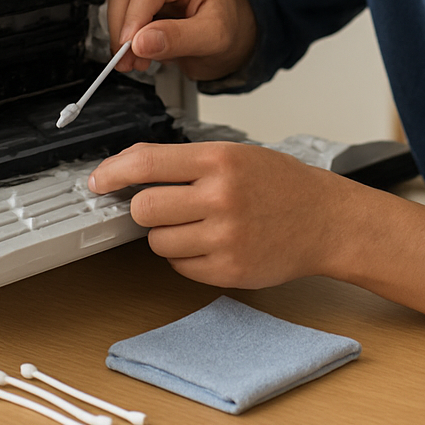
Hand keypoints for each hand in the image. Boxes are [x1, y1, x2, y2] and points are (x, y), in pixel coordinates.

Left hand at [88, 141, 354, 288]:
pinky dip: (185, 256)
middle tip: (160, 206)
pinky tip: (210, 243)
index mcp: (220, 160)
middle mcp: (221, 197)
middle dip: (143, 208)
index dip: (112, 172)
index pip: (146, 162)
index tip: (99, 179)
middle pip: (144, 207)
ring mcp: (225, 237)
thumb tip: (130, 173)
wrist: (326, 220)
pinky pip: (179, 266)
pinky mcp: (229, 270)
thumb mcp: (236, 155)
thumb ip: (186, 163)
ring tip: (196, 224)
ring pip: (158, 241)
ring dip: (166, 234)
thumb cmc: (281, 185)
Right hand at [107, 0, 257, 80]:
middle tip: (126, 60)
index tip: (128, 46)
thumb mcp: (215, 38)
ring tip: (132, 60)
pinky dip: (125, 32)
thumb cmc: (233, 27)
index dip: (133, 16)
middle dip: (122, 25)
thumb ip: (179, 39)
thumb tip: (141, 43)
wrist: (238, 30)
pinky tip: (136, 52)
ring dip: (120, 30)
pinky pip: (124, 7)